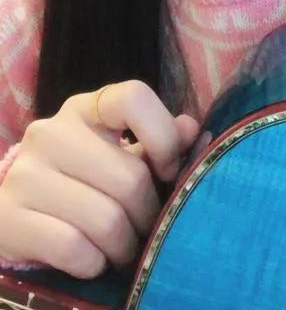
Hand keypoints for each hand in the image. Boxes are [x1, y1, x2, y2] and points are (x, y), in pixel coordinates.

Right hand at [0, 80, 198, 277]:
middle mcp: (52, 132)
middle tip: (145, 226)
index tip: (167, 169)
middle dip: (148, 214)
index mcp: (86, 109)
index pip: (133, 97)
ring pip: (105, 220)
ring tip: (123, 246)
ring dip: (124, 244)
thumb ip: (161, 139)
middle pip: (130, 177)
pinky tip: (93, 257)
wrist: (18, 208)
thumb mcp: (120, 150)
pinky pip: (73, 248)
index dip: (162, 136)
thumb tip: (193, 131)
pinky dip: (94, 262)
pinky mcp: (9, 217)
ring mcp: (26, 173)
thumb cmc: (84, 177)